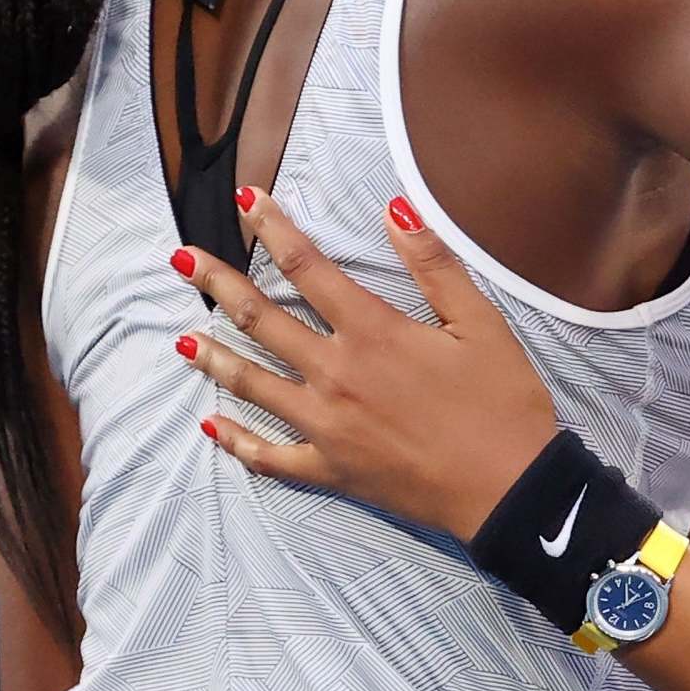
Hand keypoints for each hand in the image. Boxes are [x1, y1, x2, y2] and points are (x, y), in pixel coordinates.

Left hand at [169, 190, 554, 539]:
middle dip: (218, 283)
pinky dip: (237, 440)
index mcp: (373, 332)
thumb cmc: (503, 403)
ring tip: (180, 338)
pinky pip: (270, 455)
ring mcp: (326, 425)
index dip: (273, 229)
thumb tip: (394, 210)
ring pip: (252, 383)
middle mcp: (336, 374)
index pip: (308, 268)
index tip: (246, 200)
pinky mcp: (330, 468)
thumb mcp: (481, 323)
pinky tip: (212, 426)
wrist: (509, 490)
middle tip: (182, 259)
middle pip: (261, 319)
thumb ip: (434, 265)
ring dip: (213, 356)